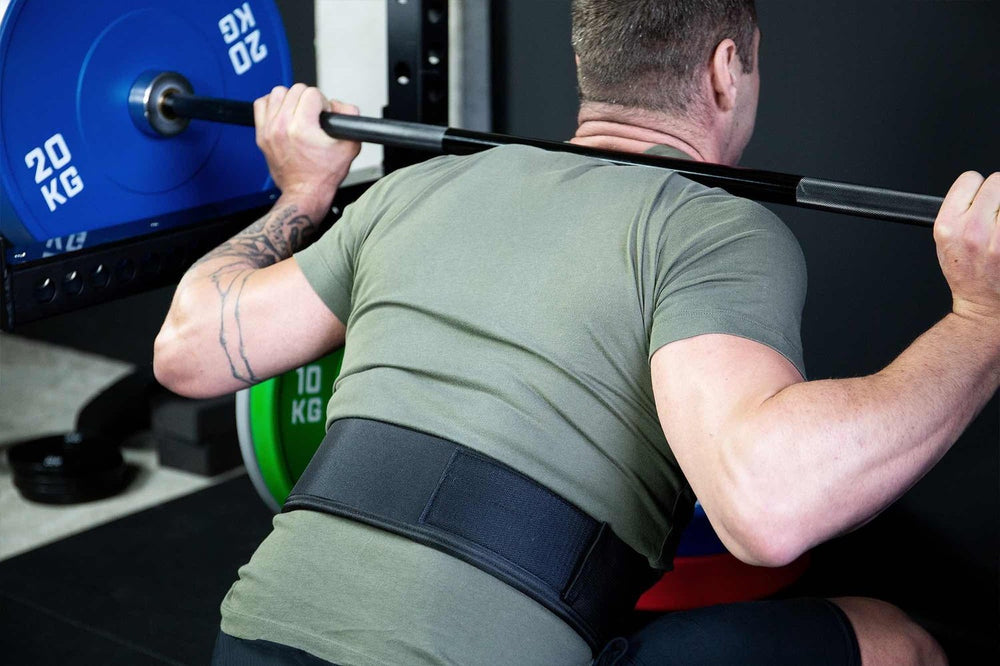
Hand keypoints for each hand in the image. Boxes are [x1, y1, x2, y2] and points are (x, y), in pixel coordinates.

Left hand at [253, 84, 361, 205]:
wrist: (305, 193)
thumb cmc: (323, 175)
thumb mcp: (349, 147)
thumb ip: (350, 118)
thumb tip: (340, 105)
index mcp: (302, 127)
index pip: (312, 93)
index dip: (323, 102)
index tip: (324, 115)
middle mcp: (282, 126)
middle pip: (295, 90)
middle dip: (308, 100)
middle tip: (314, 115)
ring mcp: (269, 130)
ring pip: (277, 93)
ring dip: (290, 99)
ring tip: (298, 112)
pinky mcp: (261, 135)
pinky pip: (260, 105)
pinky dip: (272, 105)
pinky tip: (282, 114)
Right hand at [933, 171, 999, 326]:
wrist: (987, 306)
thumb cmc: (968, 275)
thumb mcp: (944, 243)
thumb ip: (957, 212)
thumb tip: (980, 188)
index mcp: (948, 226)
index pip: (970, 179)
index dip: (976, 190)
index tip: (979, 203)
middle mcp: (974, 230)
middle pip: (997, 183)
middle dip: (997, 198)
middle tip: (995, 218)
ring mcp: (999, 238)